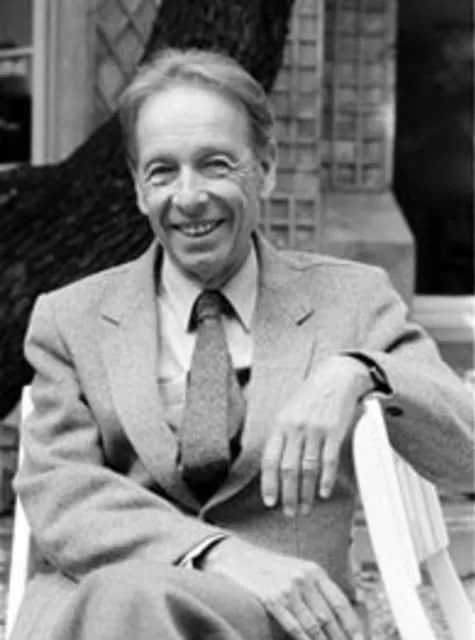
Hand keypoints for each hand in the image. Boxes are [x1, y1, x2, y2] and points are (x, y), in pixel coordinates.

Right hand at [201, 537, 363, 639]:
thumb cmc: (270, 568)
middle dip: (340, 639)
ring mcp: (288, 589)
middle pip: (329, 617)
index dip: (352, 625)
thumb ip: (317, 588)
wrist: (239, 559)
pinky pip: (294, 627)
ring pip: (314, 625)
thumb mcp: (297, 570)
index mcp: (314, 571)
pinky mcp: (273, 599)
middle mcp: (304, 578)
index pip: (340, 602)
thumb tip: (338, 613)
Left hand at [261, 355, 371, 515]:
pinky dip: (325, 480)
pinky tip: (322, 493)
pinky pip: (328, 460)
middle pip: (288, 469)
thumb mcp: (288, 413)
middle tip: (289, 512)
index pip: (269, 460)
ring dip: (306, 493)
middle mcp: (295, 428)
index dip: (268, 483)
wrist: (335, 377)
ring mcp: (315, 429)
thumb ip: (281, 437)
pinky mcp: (334, 430)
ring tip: (305, 507)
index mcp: (280, 425)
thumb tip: (273, 467)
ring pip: (307, 469)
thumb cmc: (310, 398)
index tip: (270, 501)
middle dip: (288, 495)